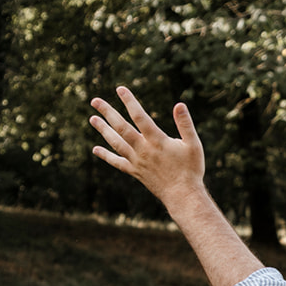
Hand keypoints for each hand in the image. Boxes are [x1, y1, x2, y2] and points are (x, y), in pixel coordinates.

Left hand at [89, 87, 204, 207]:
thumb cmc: (191, 170)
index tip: (120, 89)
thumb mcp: (193, 145)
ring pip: (116, 143)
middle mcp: (143, 150)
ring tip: (92, 119)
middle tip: (94, 101)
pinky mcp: (135, 172)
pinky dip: (106, 156)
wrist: (183, 195)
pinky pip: (117, 163)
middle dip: (107, 112)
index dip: (129, 101)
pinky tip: (96, 149)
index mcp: (157, 140)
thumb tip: (179, 104)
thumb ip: (185, 124)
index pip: (139, 116)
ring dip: (103, 130)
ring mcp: (137, 161)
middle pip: (121, 127)